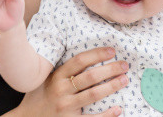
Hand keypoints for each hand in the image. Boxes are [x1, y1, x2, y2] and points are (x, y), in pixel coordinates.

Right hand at [9, 47, 127, 116]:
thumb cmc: (37, 97)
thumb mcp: (45, 79)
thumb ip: (61, 69)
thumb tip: (85, 57)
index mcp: (56, 76)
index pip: (80, 61)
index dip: (97, 54)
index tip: (111, 51)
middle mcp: (61, 90)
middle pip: (90, 76)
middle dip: (110, 69)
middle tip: (124, 65)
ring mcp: (66, 107)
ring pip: (94, 94)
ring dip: (112, 86)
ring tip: (125, 80)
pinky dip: (107, 114)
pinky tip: (118, 109)